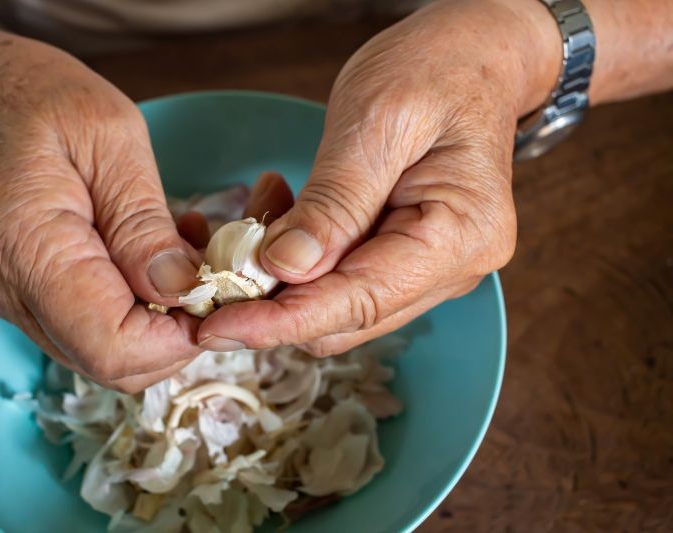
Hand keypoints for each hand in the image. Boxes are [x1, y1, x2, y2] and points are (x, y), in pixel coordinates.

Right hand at [0, 37, 203, 390]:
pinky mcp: (24, 295)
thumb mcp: (110, 138)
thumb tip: (183, 292)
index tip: (215, 296)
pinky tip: (155, 258)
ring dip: (161, 321)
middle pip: (110, 363)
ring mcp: (13, 299)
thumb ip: (143, 224)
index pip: (109, 344)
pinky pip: (91, 326)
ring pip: (104, 353)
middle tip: (213, 277)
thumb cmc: (33, 96)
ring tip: (186, 256)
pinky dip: (137, 307)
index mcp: (26, 248)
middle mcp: (11, 292)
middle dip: (177, 336)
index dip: (176, 339)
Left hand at [199, 0, 560, 354]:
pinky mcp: (407, 260)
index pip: (360, 302)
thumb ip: (334, 201)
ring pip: (338, 308)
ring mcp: (431, 270)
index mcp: (459, 236)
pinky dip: (302, 260)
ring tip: (265, 205)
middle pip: (346, 319)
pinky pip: (343, 282)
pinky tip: (288, 209)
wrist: (472, 58)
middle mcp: (453, 269)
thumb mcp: (378, 121)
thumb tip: (286, 268)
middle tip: (223, 252)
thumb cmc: (435, 71)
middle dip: (274, 299)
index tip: (218, 327)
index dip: (283, 320)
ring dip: (284, 276)